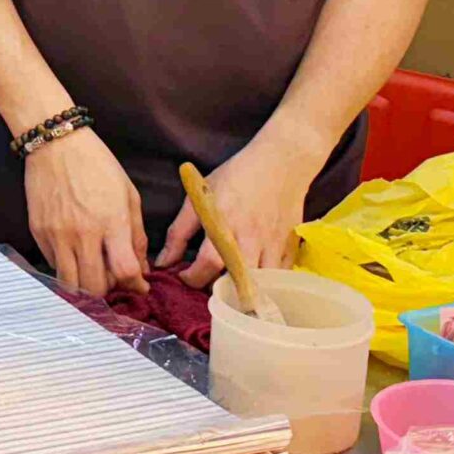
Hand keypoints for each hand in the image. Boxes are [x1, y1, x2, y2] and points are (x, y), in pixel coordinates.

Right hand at [24, 128, 147, 297]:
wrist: (54, 143)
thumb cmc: (96, 164)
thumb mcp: (128, 194)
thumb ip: (137, 234)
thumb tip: (140, 268)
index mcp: (111, 221)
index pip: (125, 271)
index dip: (136, 286)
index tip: (139, 286)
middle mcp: (82, 233)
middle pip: (96, 287)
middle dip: (110, 290)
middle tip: (114, 278)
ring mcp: (57, 235)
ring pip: (71, 284)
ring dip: (85, 286)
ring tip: (93, 272)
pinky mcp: (38, 232)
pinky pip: (53, 265)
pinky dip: (67, 268)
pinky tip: (75, 254)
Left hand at [157, 140, 308, 287]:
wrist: (281, 164)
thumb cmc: (236, 177)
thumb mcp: (199, 197)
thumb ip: (178, 232)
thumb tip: (163, 262)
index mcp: (225, 224)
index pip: (207, 264)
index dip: (192, 278)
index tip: (184, 276)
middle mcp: (251, 239)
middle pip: (235, 281)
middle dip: (217, 289)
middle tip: (207, 282)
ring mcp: (273, 247)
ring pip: (259, 285)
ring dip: (243, 290)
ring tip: (230, 283)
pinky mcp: (290, 249)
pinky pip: (279, 280)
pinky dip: (265, 285)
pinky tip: (253, 277)